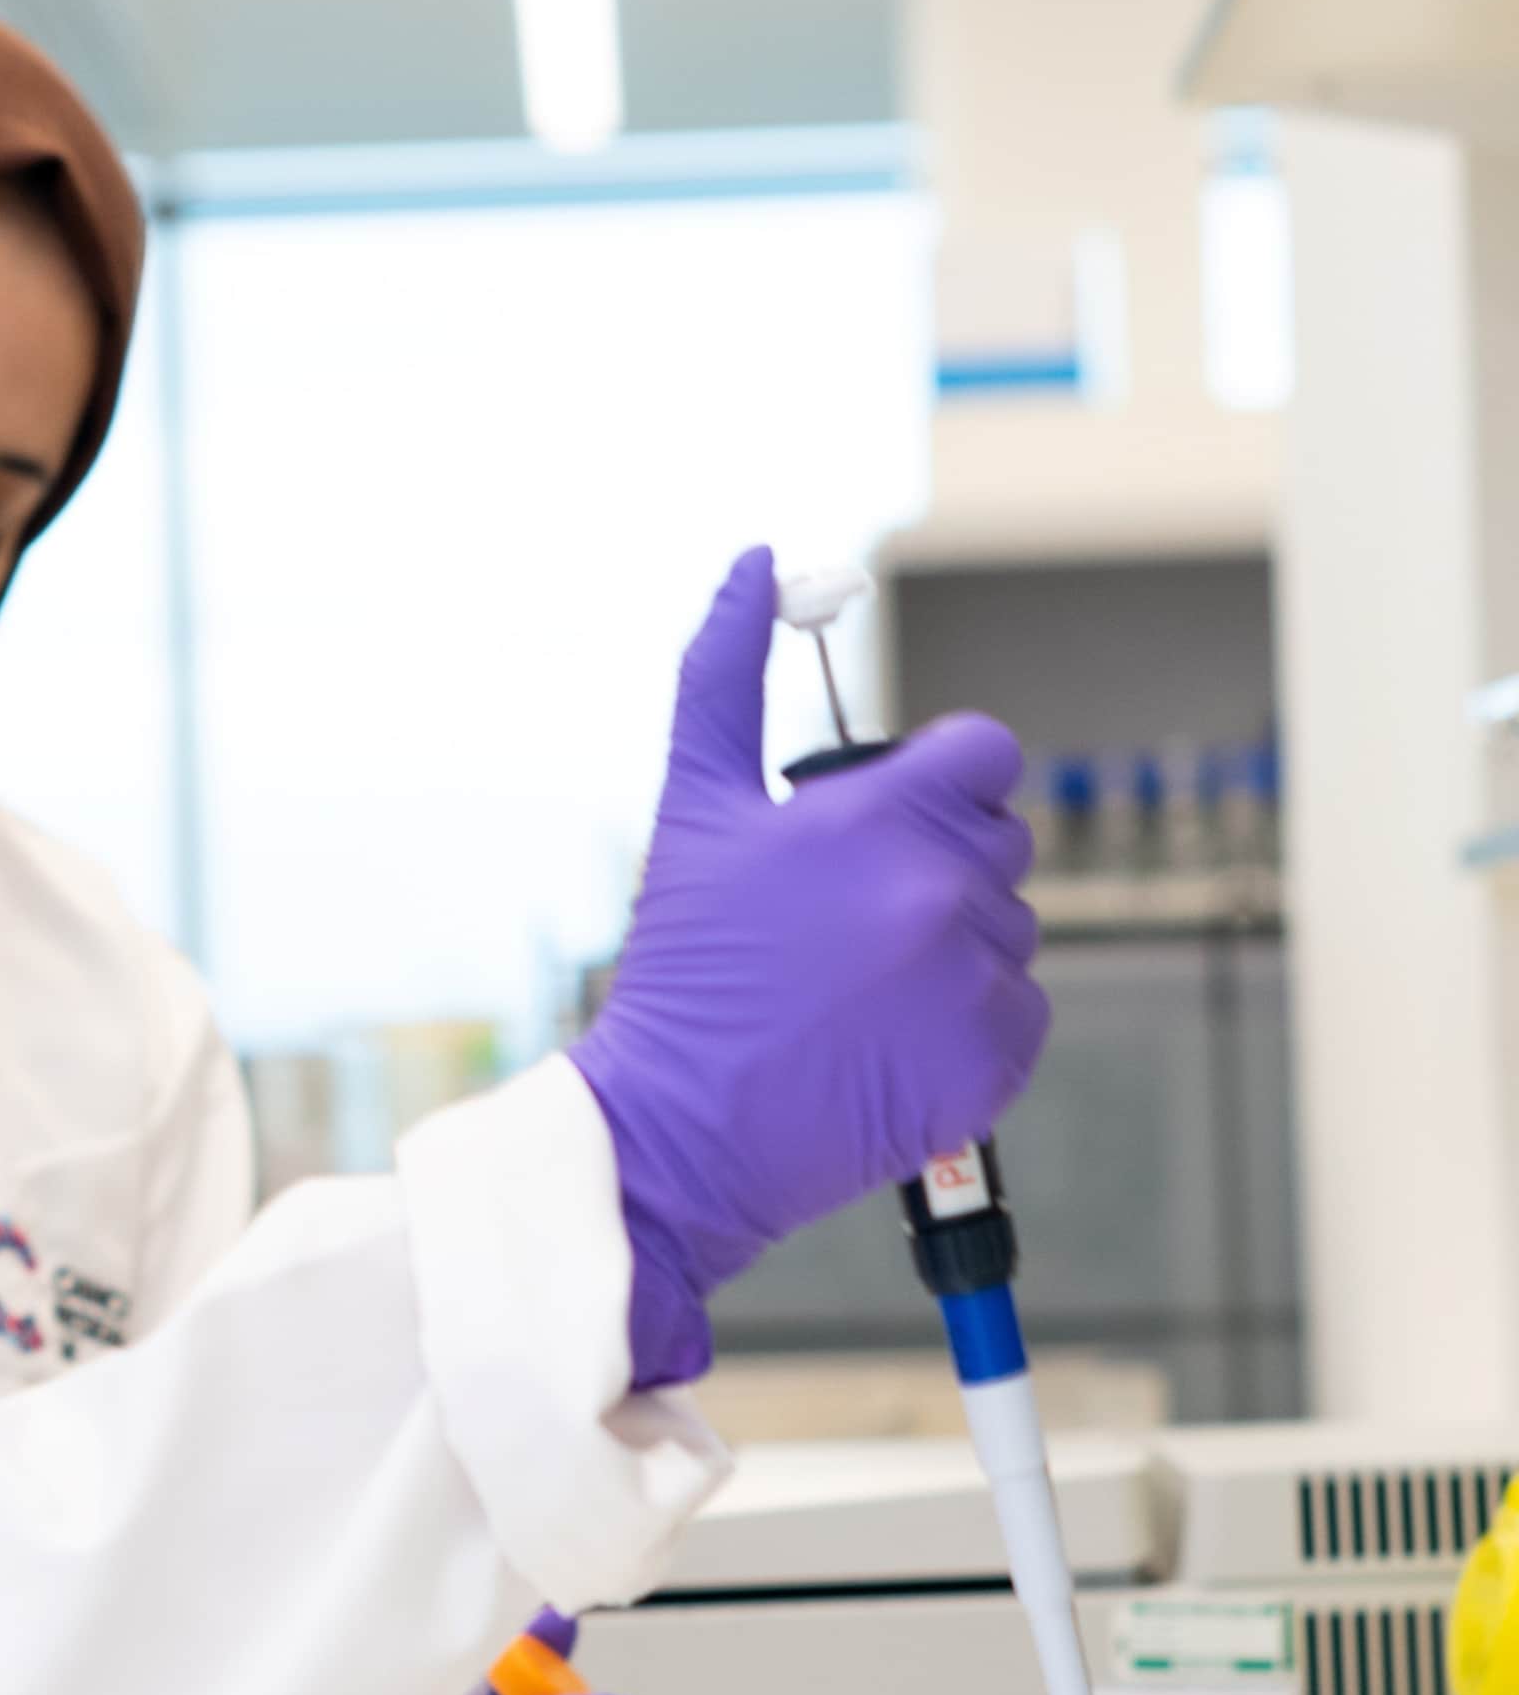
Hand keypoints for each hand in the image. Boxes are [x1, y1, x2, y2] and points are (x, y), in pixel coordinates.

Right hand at [567, 548, 1047, 1385]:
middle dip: (935, 868)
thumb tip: (756, 562)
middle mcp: (941, 896)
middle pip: (1000, 842)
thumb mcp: (693, 815)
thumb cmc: (683, 970)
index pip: (985, 754)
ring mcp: (973, 983)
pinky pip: (1019, 1014)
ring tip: (855, 994)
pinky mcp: (993, 1064)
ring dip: (949, 951)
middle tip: (843, 929)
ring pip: (1011, 931)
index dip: (939, 782)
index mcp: (882, 820)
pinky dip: (964, 1028)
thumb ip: (724, 679)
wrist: (675, 1133)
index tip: (883, 827)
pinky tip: (886, 1044)